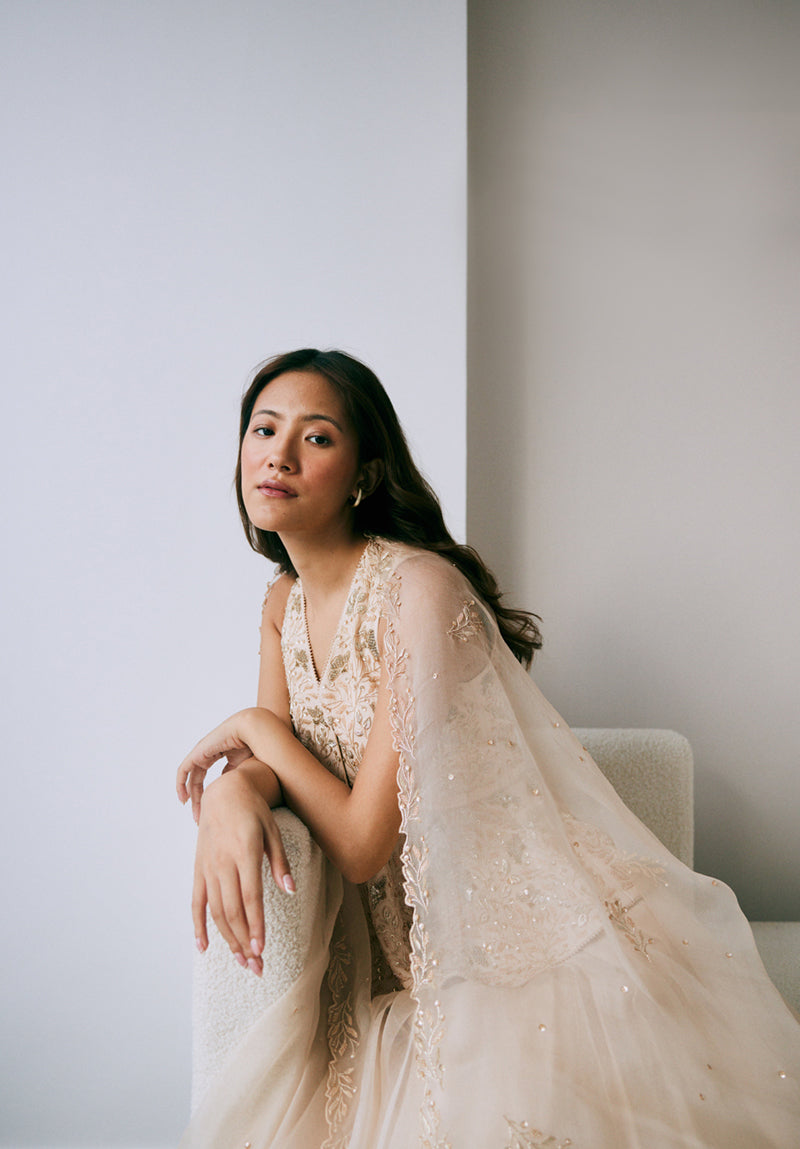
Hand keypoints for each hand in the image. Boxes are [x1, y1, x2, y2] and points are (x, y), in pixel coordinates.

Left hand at [177, 710, 258, 822]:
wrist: (251, 732)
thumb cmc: (252, 745)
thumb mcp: (241, 765)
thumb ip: (232, 775)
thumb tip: (226, 787)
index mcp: (216, 753)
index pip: (204, 777)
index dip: (204, 794)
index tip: (207, 811)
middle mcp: (205, 753)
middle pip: (196, 780)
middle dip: (197, 800)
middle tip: (199, 818)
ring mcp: (200, 752)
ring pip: (189, 778)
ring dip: (190, 796)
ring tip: (193, 812)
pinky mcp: (197, 752)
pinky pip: (184, 770)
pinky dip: (181, 784)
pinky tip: (185, 799)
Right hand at [192, 770, 294, 974]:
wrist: (224, 793)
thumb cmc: (254, 811)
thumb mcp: (273, 830)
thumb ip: (280, 861)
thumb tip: (291, 891)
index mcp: (245, 852)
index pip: (250, 896)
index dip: (255, 924)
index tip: (261, 948)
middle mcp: (223, 862)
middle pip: (233, 910)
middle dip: (244, 941)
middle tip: (256, 966)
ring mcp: (208, 867)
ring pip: (216, 911)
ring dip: (228, 939)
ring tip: (241, 961)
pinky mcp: (199, 870)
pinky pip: (196, 902)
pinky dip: (198, 926)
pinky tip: (203, 947)